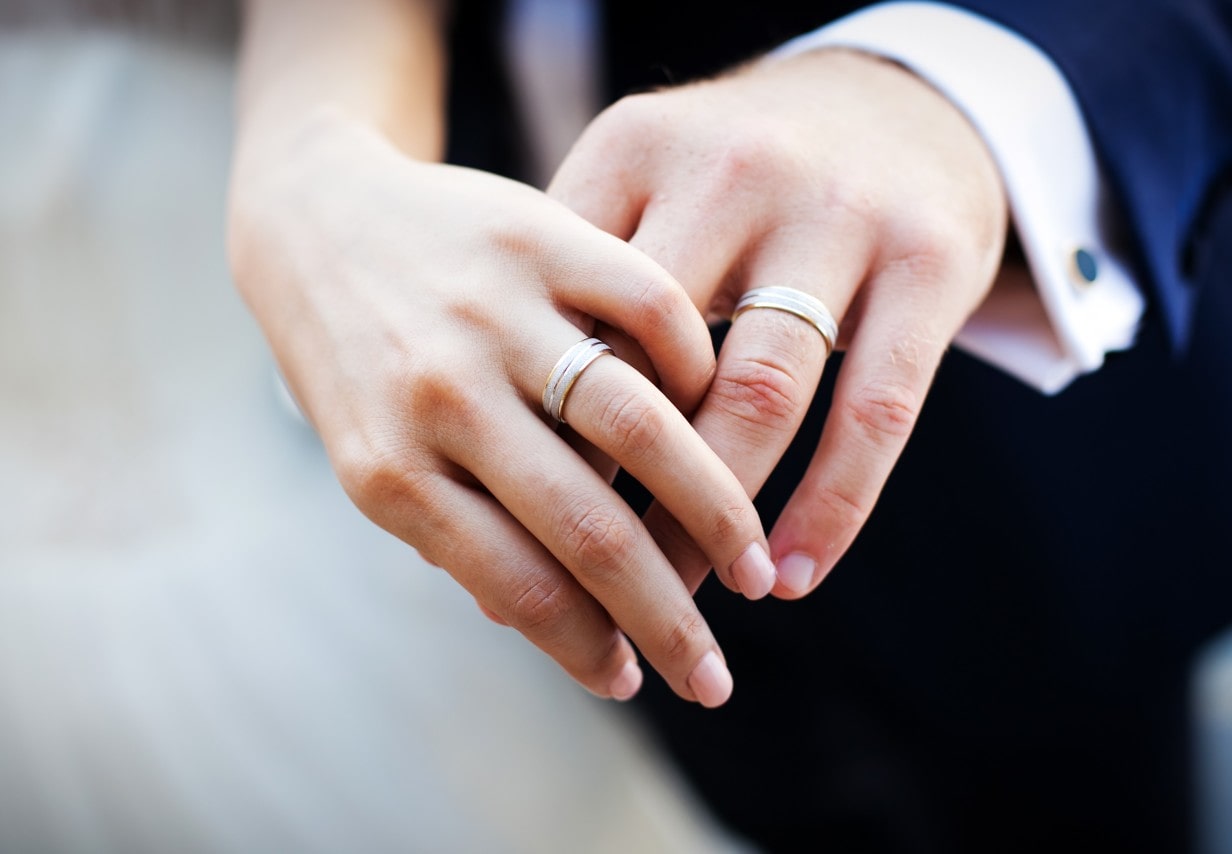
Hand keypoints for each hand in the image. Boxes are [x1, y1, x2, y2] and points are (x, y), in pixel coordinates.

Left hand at [228, 111, 779, 705]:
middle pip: (590, 529)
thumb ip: (456, 532)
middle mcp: (443, 393)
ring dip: (715, 514)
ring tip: (754, 567)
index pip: (517, 586)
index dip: (586, 650)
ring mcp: (495, 312)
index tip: (636, 681)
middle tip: (716, 677)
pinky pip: (654, 312)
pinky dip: (701, 373)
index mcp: (390, 468)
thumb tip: (565, 628)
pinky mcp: (540, 236)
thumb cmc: (353, 361)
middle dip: (668, 618)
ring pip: (641, 428)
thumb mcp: (373, 457)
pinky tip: (716, 420)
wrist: (316, 217)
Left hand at [550, 48, 1007, 597]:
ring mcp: (837, 212)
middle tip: (586, 590)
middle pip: (651, 363)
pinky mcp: (929, 260)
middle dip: (614, 494)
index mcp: (636, 149)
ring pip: (761, 394)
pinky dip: (833, 505)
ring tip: (683, 602)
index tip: (510, 528)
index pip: (568, 317)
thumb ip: (575, 296)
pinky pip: (876, 409)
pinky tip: (794, 575)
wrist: (894, 100)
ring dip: (716, 520)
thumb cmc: (735, 180)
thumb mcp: (644, 190)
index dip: (536, 435)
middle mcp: (732, 171)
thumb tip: (493, 470)